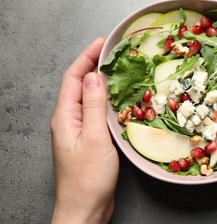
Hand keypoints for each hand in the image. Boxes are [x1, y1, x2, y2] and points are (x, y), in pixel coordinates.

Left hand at [51, 38, 118, 223]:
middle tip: (113, 53)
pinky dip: (105, 99)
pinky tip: (117, 99)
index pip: (72, 77)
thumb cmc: (88, 178)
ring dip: (100, 82)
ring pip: (87, 97)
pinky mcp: (88, 138)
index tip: (102, 43)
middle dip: (93, 65)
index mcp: (65, 117)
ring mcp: (78, 129)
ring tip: (117, 70)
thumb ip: (93, 106)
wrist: (85, 208)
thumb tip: (93, 77)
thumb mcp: (94, 138)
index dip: (86, 57)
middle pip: (78, 84)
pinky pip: (95, 111)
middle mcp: (68, 120)